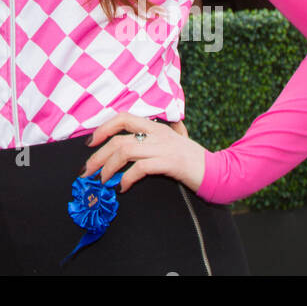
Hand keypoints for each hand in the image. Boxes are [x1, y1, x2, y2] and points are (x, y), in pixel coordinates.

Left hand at [80, 113, 206, 193]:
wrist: (219, 172)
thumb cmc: (195, 159)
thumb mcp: (177, 140)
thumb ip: (164, 133)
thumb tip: (150, 132)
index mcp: (157, 127)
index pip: (123, 118)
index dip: (103, 128)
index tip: (90, 143)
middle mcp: (158, 133)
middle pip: (118, 139)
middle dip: (97, 155)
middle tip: (87, 171)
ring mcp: (164, 147)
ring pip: (125, 151)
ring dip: (108, 167)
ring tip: (102, 181)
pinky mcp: (171, 163)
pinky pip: (141, 168)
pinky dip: (127, 178)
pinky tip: (123, 187)